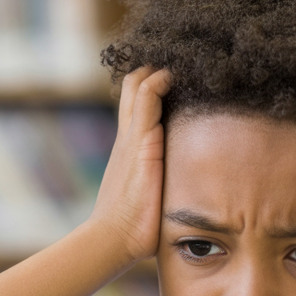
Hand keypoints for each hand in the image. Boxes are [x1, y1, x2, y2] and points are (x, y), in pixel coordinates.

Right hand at [88, 66, 171, 262]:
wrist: (112, 239)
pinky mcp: (141, 141)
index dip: (151, 83)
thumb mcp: (149, 197)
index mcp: (130, 148)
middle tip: (180, 59)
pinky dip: (160, 79)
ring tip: (183, 56)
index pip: (137, 103)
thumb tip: (179, 194)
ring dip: (159, 67)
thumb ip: (161, 185)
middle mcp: (127, 136)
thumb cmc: (133, 227)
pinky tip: (176, 73)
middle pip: (133, 86)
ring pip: (138, 84)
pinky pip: (148, 97)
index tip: (174, 73)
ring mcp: (131, 136)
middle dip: (154, 67)